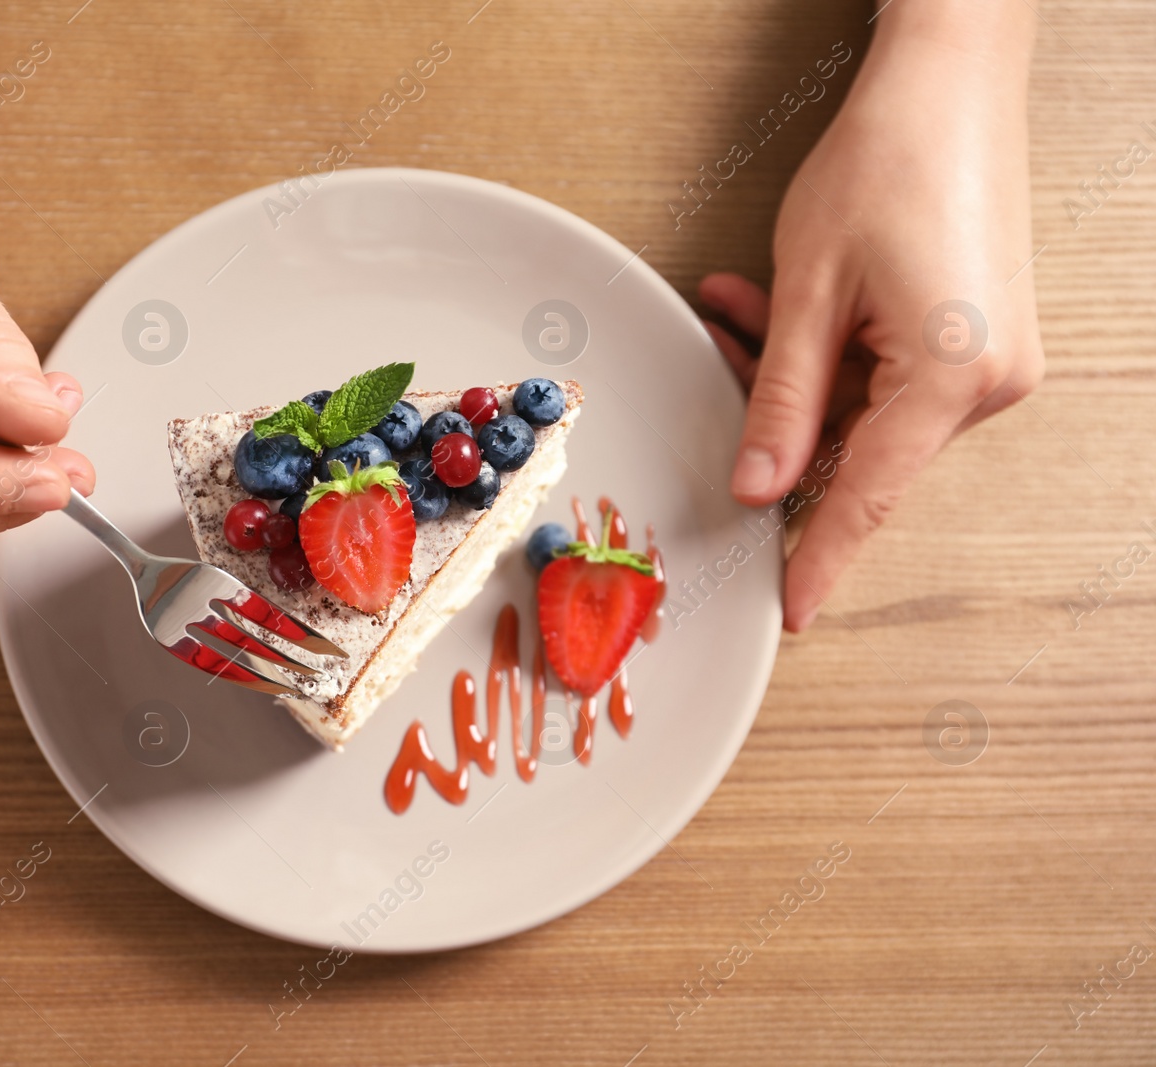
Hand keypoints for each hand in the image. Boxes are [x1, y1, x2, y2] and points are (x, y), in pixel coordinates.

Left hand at [700, 7, 1041, 631]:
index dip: (820, 558)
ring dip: (793, 369)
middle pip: (856, 445)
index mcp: (952, 380)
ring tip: (743, 303)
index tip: (789, 609)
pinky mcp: (976, 336)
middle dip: (776, 412)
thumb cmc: (889, 164)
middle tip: (722, 356)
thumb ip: (781, 403)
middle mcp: (988, 382)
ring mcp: (989, 360)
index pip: (866, 498)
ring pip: (860, 406)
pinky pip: (884, 373)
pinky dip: (827, 349)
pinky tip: (775, 302)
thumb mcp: (809, 293)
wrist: (951, 82)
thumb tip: (759, 487)